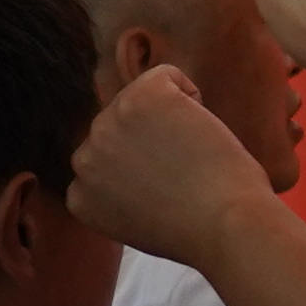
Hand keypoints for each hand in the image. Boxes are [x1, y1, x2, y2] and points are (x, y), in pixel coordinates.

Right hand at [69, 65, 273, 264]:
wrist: (225, 225)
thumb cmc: (203, 230)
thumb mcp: (142, 220)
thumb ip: (123, 191)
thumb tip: (136, 160)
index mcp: (80, 195)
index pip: (108, 160)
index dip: (148, 167)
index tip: (169, 190)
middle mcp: (82, 158)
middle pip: (123, 126)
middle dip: (156, 139)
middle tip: (188, 171)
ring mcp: (106, 124)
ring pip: (142, 99)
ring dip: (173, 118)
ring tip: (195, 156)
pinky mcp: (139, 98)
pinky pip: (167, 75)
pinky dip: (191, 94)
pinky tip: (202, 130)